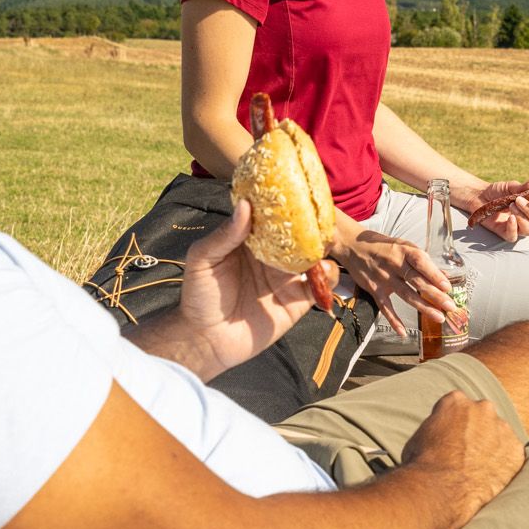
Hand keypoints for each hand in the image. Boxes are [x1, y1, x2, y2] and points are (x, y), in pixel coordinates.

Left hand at [167, 201, 324, 376]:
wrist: (206, 340)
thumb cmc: (199, 296)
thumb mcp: (203, 259)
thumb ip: (225, 234)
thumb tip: (246, 206)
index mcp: (251, 241)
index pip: (272, 217)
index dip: (285, 203)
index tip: (298, 189)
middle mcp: (272, 256)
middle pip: (299, 234)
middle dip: (313, 224)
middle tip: (321, 215)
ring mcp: (286, 278)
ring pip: (315, 256)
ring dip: (324, 248)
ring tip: (325, 243)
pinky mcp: (297, 301)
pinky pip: (320, 286)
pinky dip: (329, 277)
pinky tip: (323, 272)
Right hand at [340, 229, 461, 339]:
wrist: (352, 245)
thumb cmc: (382, 245)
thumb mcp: (402, 246)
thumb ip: (422, 261)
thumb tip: (443, 274)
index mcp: (403, 250)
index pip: (421, 263)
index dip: (435, 275)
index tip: (447, 287)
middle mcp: (394, 264)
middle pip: (417, 282)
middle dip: (435, 295)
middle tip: (450, 306)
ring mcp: (383, 278)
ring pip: (406, 295)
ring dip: (423, 307)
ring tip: (439, 317)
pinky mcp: (374, 289)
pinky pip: (385, 307)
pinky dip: (394, 320)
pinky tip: (403, 332)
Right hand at [400, 390, 524, 512]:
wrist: (441, 489)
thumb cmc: (423, 465)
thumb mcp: (419, 437)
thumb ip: (436, 428)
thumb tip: (438, 435)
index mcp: (456, 401)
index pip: (458, 406)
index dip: (453, 423)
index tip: (451, 438)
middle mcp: (482, 408)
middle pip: (482, 415)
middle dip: (476, 430)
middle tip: (467, 452)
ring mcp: (502, 428)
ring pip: (499, 434)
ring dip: (492, 447)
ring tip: (479, 468)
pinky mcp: (515, 450)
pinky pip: (512, 454)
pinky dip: (505, 464)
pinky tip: (491, 477)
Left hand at [458, 180, 528, 242]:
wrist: (479, 197)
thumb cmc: (497, 191)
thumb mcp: (509, 187)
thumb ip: (522, 187)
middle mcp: (528, 218)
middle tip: (518, 200)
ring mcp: (517, 227)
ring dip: (523, 218)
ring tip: (511, 206)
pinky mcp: (506, 233)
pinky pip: (514, 236)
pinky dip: (513, 228)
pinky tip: (510, 218)